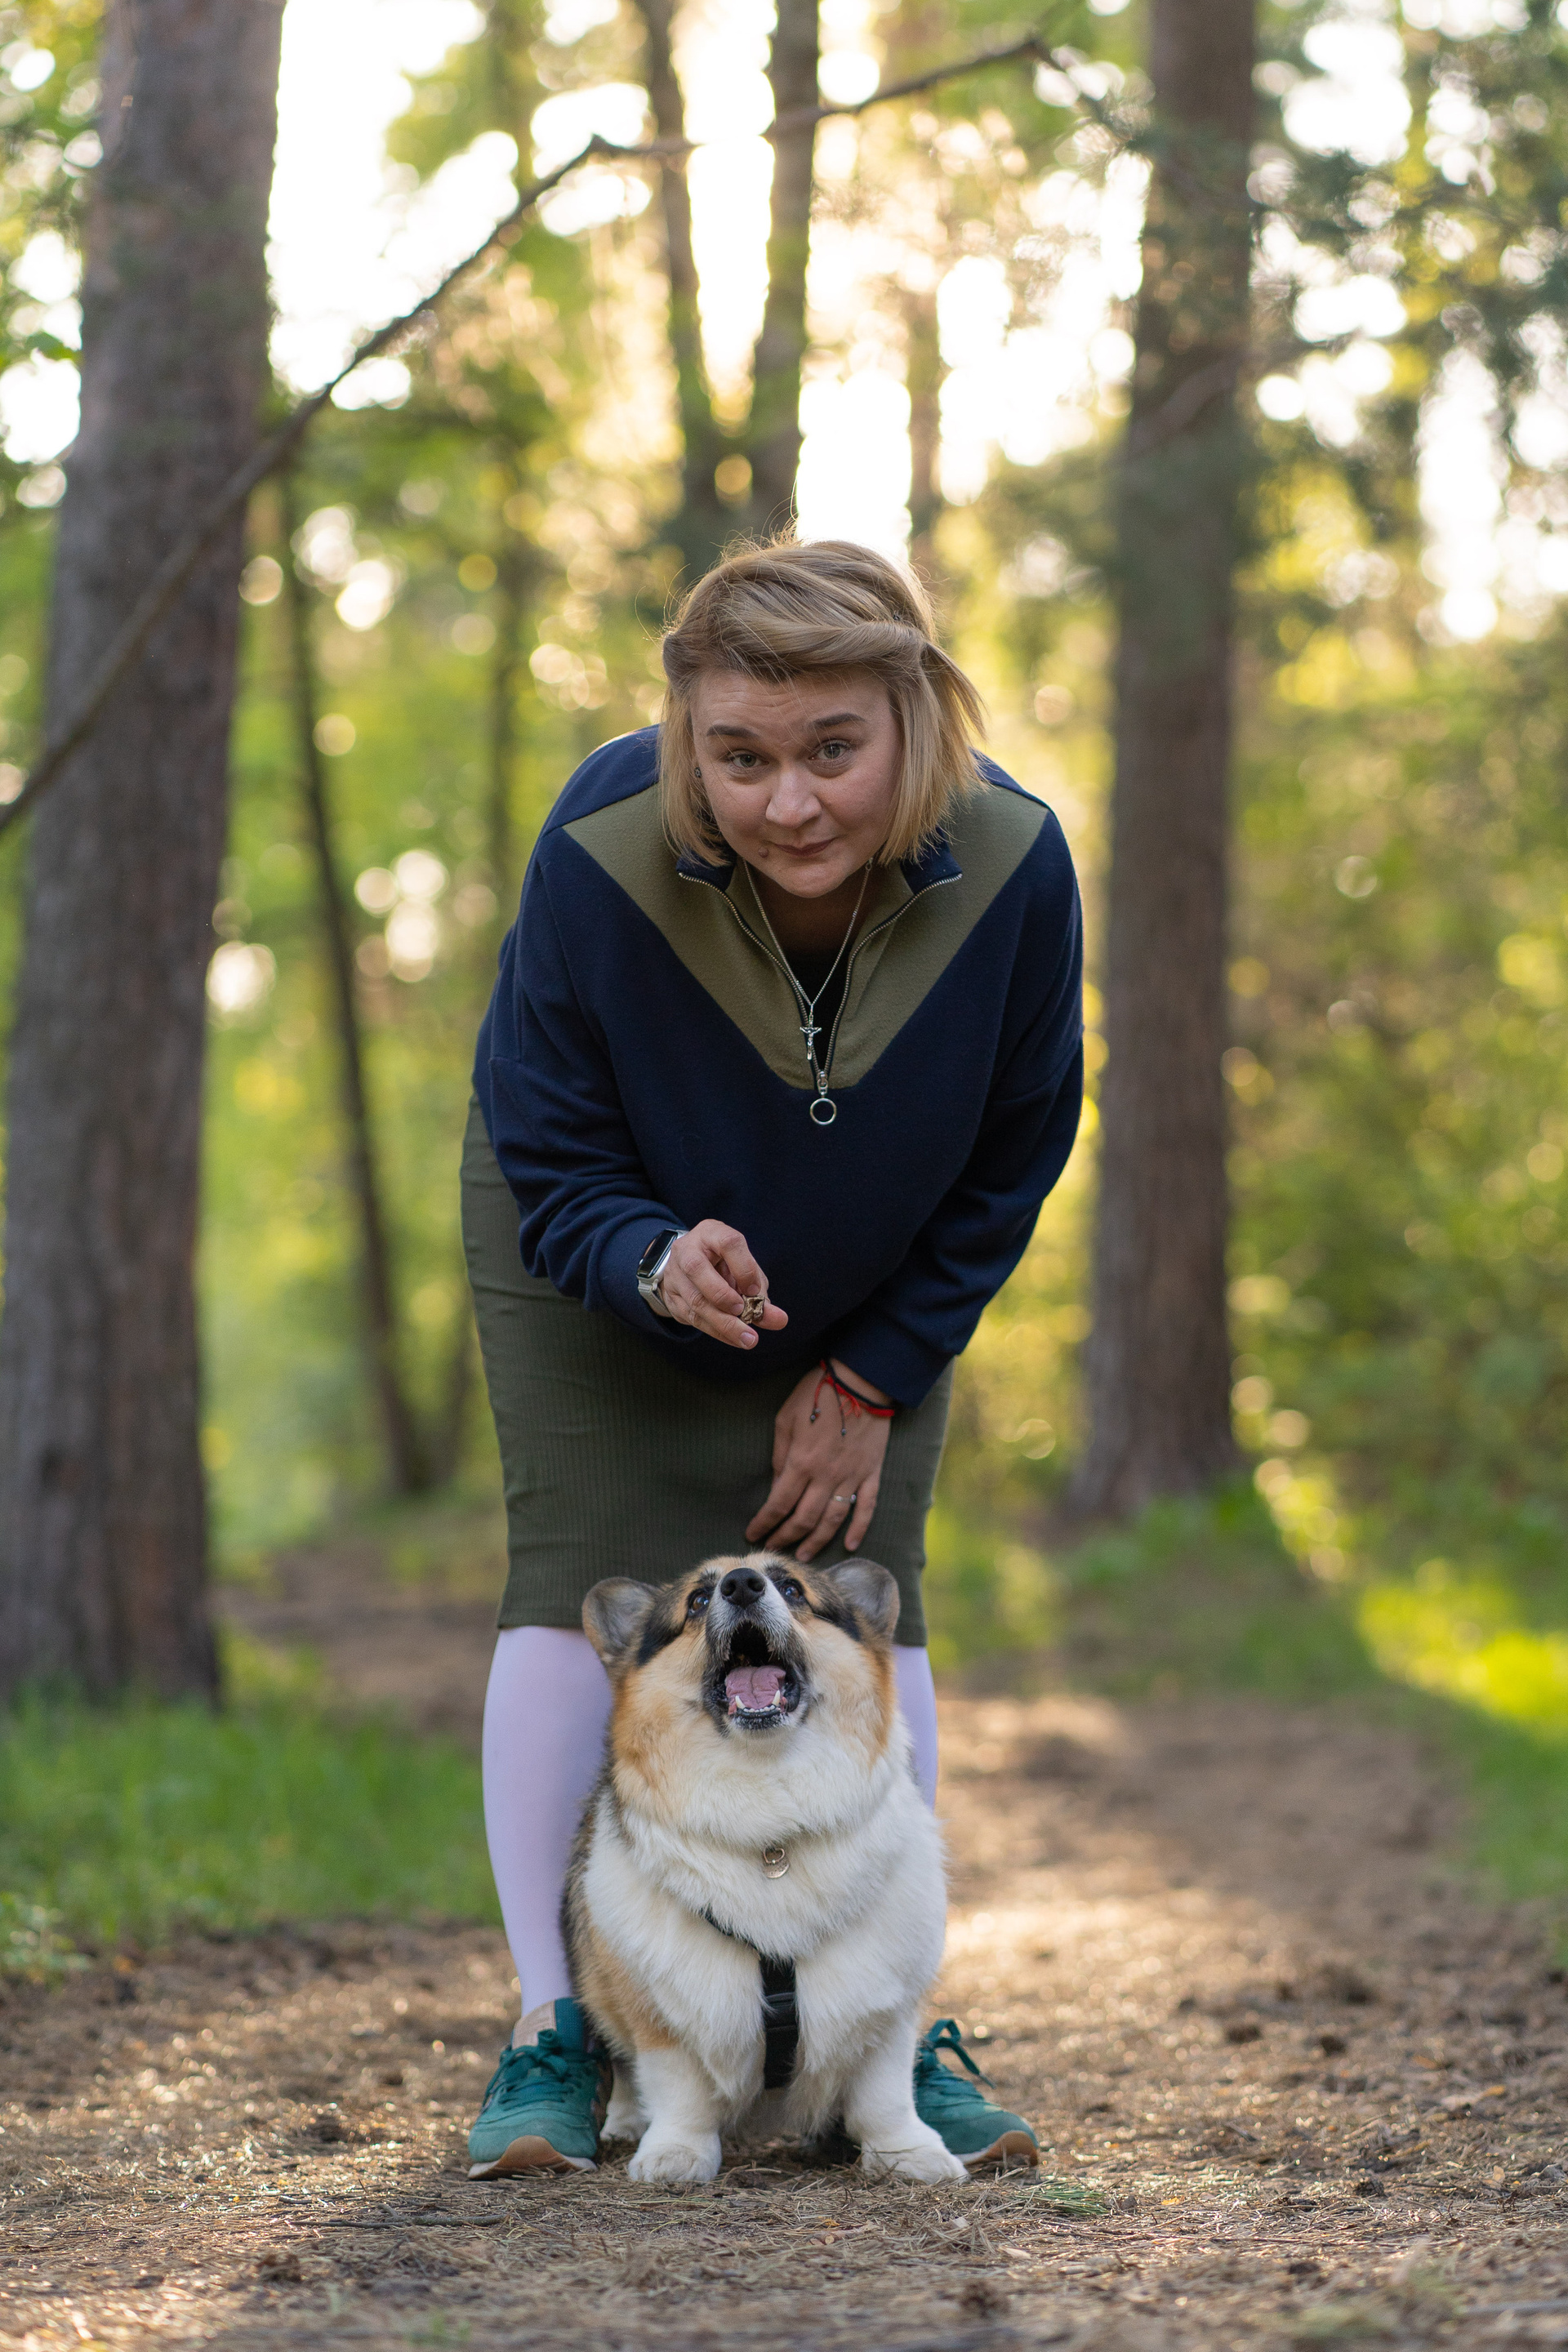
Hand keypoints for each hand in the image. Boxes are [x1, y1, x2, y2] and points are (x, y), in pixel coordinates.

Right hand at [656, 1220, 789, 1351]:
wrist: (688, 1266)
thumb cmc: (724, 1263)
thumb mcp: (744, 1268)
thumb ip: (760, 1292)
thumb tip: (779, 1320)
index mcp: (711, 1233)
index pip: (728, 1243)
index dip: (744, 1268)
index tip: (755, 1291)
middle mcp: (687, 1249)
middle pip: (698, 1270)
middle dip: (724, 1298)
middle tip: (748, 1318)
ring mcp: (675, 1274)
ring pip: (695, 1300)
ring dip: (724, 1323)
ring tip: (748, 1339)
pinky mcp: (671, 1297)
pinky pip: (692, 1318)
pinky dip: (717, 1331)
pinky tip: (734, 1338)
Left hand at [746, 1359, 891, 1560]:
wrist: (859, 1381)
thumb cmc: (817, 1394)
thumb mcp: (785, 1419)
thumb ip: (779, 1455)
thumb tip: (776, 1486)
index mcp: (801, 1462)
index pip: (778, 1504)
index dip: (764, 1522)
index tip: (753, 1533)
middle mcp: (826, 1476)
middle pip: (803, 1519)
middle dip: (785, 1537)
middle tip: (773, 1547)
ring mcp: (851, 1477)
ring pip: (832, 1520)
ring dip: (816, 1541)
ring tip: (804, 1554)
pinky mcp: (871, 1473)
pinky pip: (866, 1507)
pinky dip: (859, 1529)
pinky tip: (850, 1545)